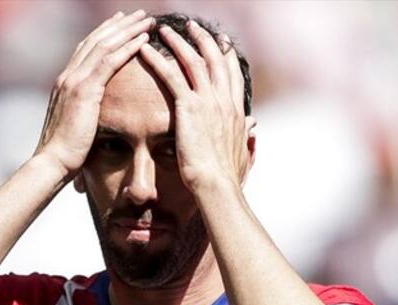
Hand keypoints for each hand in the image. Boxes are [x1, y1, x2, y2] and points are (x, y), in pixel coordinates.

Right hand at [35, 10, 152, 177]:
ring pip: (104, 45)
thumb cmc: (64, 153)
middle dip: (119, 24)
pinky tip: (143, 40)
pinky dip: (127, 47)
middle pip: (96, 40)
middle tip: (139, 14)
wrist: (52, 163)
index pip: (86, 49)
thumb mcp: (73, 127)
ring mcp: (74, 81)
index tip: (122, 24)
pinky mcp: (84, 91)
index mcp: (65, 83)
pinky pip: (109, 61)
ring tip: (147, 20)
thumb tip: (90, 116)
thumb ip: (81, 113)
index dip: (105, 34)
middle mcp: (68, 76)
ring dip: (127, 30)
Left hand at [138, 22, 254, 192]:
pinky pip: (171, 77)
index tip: (221, 41)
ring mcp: (208, 102)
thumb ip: (246, 137)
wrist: (218, 185)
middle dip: (203, 39)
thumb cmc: (227, 177)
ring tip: (165, 29)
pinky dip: (157, 61)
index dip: (226, 55)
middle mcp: (225, 101)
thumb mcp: (242, 153)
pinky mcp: (190, 108)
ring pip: (194, 61)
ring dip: (179, 42)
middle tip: (192, 25)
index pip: (232, 74)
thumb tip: (253, 127)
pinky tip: (144, 50)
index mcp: (236, 111)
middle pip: (216, 59)